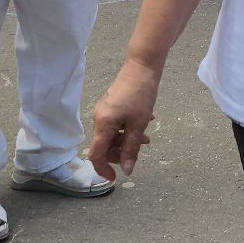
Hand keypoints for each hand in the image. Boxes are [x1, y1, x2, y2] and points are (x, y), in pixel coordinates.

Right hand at [89, 58, 159, 180]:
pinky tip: (147, 119)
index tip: (115, 178)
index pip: (96, 155)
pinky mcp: (113, 103)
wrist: (143, 65)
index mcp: (103, 125)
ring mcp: (106, 109)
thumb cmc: (141, 94)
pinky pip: (118, 121)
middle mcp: (100, 118)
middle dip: (121, 151)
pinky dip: (130, 126)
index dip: (103, 169)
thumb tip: (127, 170)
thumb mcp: (138, 124)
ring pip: (114, 132)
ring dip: (129, 138)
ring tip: (147, 136)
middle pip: (105, 144)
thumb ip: (131, 148)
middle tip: (138, 150)